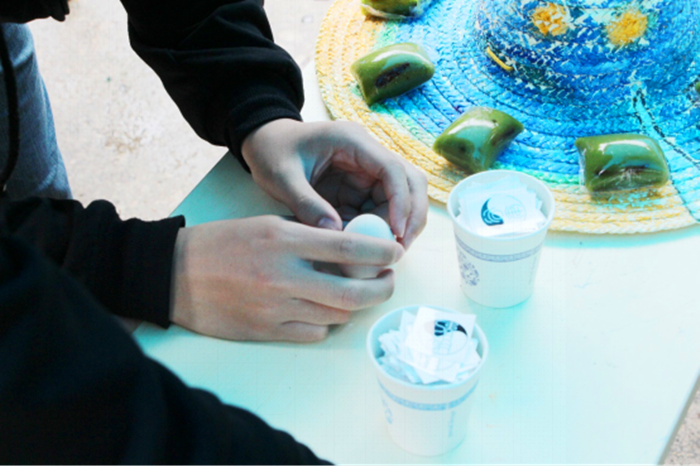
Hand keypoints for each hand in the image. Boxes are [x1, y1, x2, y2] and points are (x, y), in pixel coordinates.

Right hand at [170, 216, 403, 341]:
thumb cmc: (221, 243)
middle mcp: (282, 275)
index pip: (347, 248)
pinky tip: (321, 311)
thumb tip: (349, 248)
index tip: (395, 254)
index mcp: (283, 240)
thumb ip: (306, 236)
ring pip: (336, 315)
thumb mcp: (264, 224)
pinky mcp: (265, 332)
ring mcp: (274, 308)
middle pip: (351, 292)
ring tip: (355, 294)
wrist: (173, 273)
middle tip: (388, 281)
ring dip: (353, 306)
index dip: (380, 253)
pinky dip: (326, 323)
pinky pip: (313, 333)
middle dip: (380, 289)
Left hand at [241, 119, 428, 248]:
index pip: (392, 169)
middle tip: (401, 248)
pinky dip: (378, 229)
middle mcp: (368, 154)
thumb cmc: (272, 152)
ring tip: (386, 253)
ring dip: (398, 224)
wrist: (264, 144)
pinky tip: (367, 248)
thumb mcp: (282, 177)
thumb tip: (334, 234)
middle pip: (410, 182)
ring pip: (401, 197)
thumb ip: (306, 204)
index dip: (401, 201)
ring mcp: (366, 171)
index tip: (396, 232)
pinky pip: (379, 209)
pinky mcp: (359, 188)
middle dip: (412, 215)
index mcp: (352, 141)